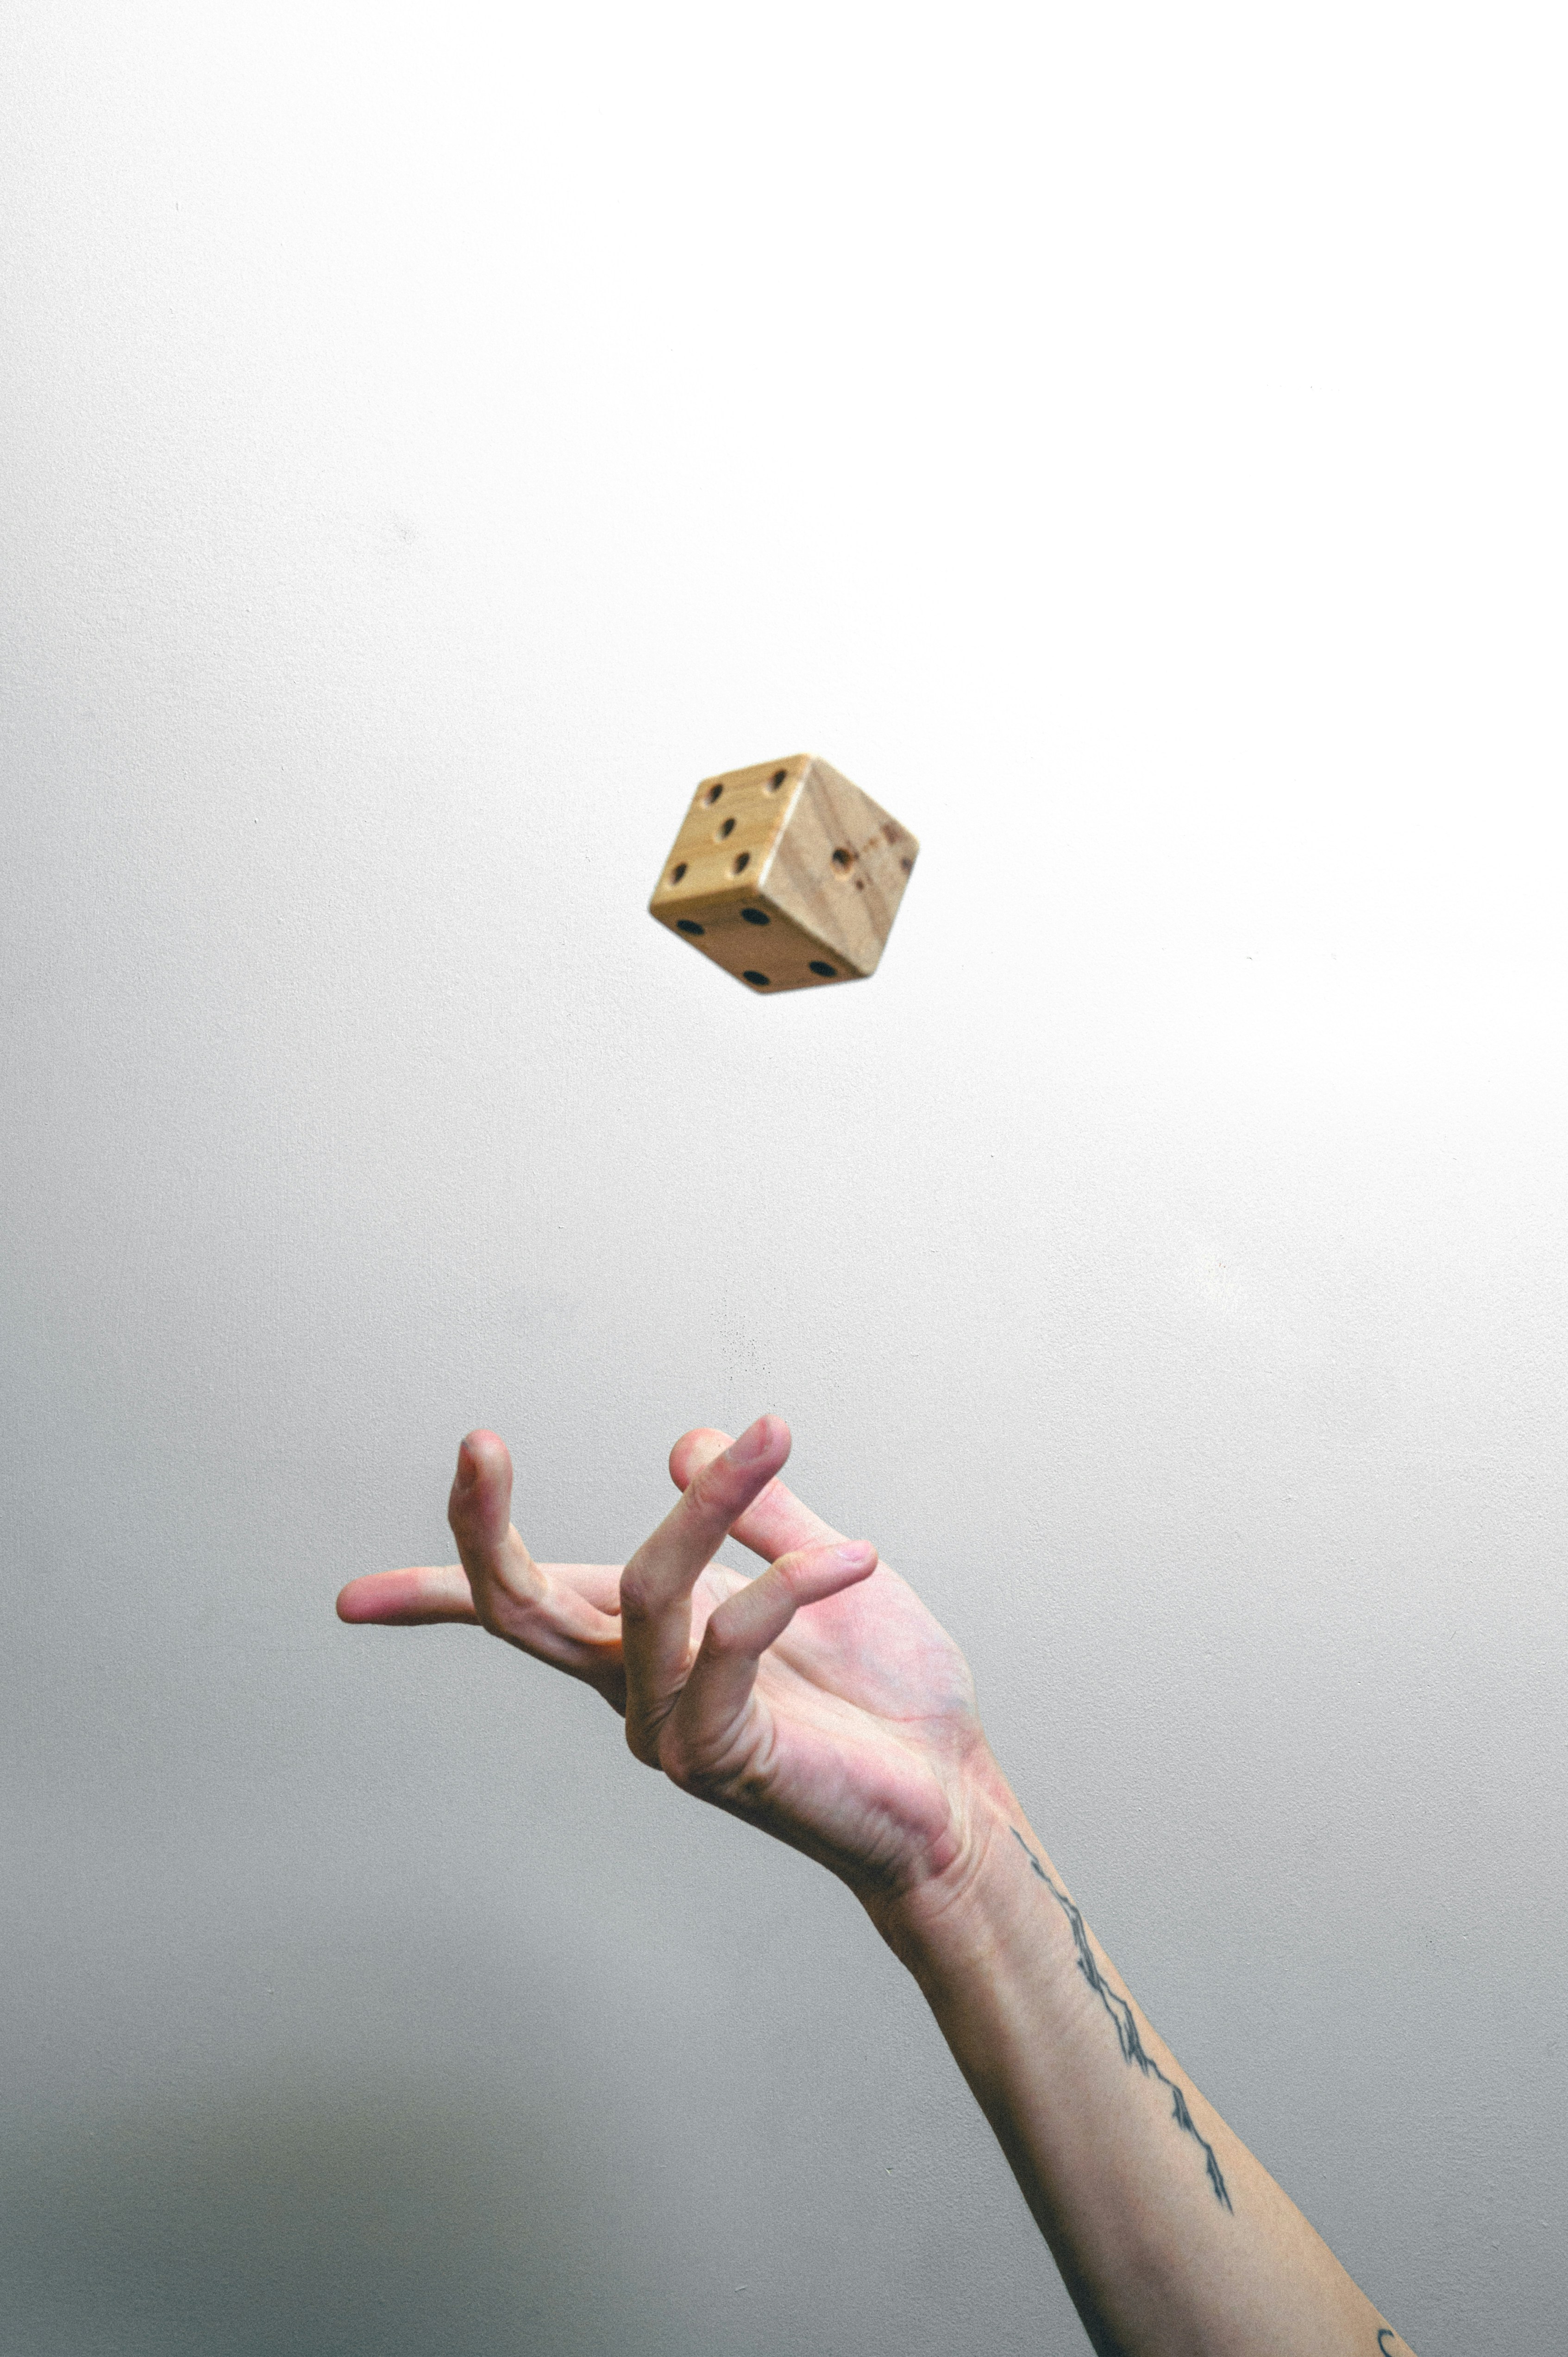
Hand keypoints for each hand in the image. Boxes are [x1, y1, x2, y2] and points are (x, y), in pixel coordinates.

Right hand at [336, 1416, 1004, 1913]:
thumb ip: (755, 1513)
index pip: (522, 1605)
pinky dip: (791, 1583)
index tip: (349, 1598)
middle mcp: (635, 1685)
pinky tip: (856, 1561)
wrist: (950, 1795)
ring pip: (645, 1590)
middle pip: (522, 1607)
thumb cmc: (884, 1697)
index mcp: (646, 1640)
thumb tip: (687, 1441)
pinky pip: (729, 1641)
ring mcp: (667, 1726)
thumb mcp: (816, 1565)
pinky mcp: (719, 1752)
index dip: (435, 1596)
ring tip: (775, 1435)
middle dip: (482, 1529)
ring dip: (710, 1502)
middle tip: (478, 1440)